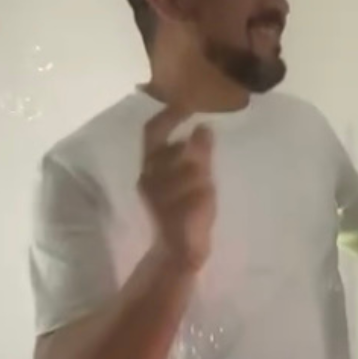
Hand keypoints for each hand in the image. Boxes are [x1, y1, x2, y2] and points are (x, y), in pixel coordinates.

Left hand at [138, 105, 215, 272]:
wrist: (179, 255)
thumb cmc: (186, 218)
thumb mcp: (196, 183)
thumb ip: (199, 154)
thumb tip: (203, 127)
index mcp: (151, 167)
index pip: (155, 130)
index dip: (169, 114)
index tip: (189, 103)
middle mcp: (149, 173)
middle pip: (160, 142)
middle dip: (178, 128)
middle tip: (201, 119)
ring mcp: (157, 187)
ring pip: (168, 157)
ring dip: (185, 145)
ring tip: (207, 139)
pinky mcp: (167, 199)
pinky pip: (176, 171)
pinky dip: (189, 162)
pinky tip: (205, 165)